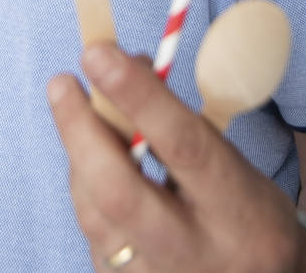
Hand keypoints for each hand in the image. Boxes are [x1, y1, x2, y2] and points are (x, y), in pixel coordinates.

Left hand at [48, 44, 305, 272]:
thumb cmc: (243, 212)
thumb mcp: (232, 165)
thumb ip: (179, 124)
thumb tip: (122, 65)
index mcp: (237, 211)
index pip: (183, 144)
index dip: (138, 96)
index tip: (99, 54)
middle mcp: (195, 252)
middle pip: (120, 192)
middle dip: (81, 132)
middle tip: (62, 83)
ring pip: (94, 214)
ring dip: (79, 157)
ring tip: (79, 116)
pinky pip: (92, 235)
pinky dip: (86, 191)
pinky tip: (92, 165)